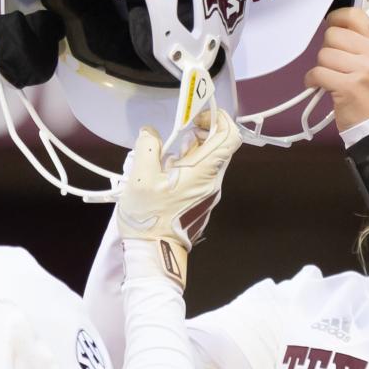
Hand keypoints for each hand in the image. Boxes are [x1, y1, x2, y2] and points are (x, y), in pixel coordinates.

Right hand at [115, 108, 242, 287]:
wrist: (155, 254)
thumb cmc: (148, 218)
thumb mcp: (139, 178)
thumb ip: (147, 147)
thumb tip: (150, 132)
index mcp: (203, 171)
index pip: (230, 136)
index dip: (219, 118)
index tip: (198, 114)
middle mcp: (213, 180)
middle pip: (220, 145)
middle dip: (203, 129)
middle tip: (180, 129)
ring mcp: (209, 191)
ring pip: (210, 159)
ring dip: (193, 147)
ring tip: (167, 153)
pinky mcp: (202, 200)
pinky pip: (202, 173)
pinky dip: (189, 163)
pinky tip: (167, 171)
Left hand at [304, 7, 368, 133]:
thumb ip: (359, 43)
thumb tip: (334, 24)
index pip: (354, 15)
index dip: (336, 19)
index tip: (332, 29)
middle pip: (332, 35)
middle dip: (326, 50)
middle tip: (333, 65)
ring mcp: (363, 70)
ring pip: (323, 54)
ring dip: (320, 67)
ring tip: (329, 78)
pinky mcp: (349, 87)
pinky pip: (318, 72)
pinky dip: (312, 80)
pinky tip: (319, 86)